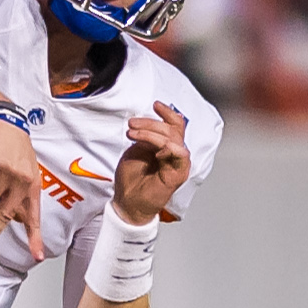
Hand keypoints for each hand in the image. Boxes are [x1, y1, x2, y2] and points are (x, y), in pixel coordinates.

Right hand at [0, 110, 44, 262]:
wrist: (5, 120)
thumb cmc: (15, 147)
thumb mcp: (26, 171)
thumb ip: (20, 195)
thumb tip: (15, 218)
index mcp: (32, 186)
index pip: (34, 217)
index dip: (36, 238)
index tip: (37, 256)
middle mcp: (21, 181)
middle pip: (5, 214)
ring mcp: (6, 171)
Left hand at [112, 102, 191, 225]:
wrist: (128, 202)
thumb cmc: (131, 179)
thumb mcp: (136, 151)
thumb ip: (146, 138)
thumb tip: (151, 125)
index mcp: (167, 147)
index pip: (175, 125)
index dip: (167, 113)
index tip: (155, 104)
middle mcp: (175, 154)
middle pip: (173, 129)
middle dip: (151, 123)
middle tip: (132, 124)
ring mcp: (178, 164)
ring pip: (174, 139)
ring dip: (152, 133)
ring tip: (133, 134)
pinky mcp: (178, 174)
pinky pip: (180, 155)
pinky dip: (167, 147)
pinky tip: (153, 150)